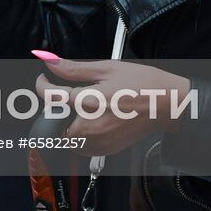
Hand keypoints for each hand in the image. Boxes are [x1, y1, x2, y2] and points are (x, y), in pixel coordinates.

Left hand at [34, 57, 191, 155]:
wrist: (168, 105)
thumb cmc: (142, 84)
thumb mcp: (106, 68)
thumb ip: (73, 68)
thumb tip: (49, 60)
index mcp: (90, 102)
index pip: (51, 97)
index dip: (42, 85)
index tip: (44, 80)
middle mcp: (92, 126)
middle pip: (55, 122)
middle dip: (55, 108)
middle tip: (66, 95)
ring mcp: (100, 141)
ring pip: (66, 138)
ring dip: (66, 123)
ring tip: (81, 109)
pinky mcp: (107, 150)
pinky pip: (82, 147)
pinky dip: (79, 136)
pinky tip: (92, 121)